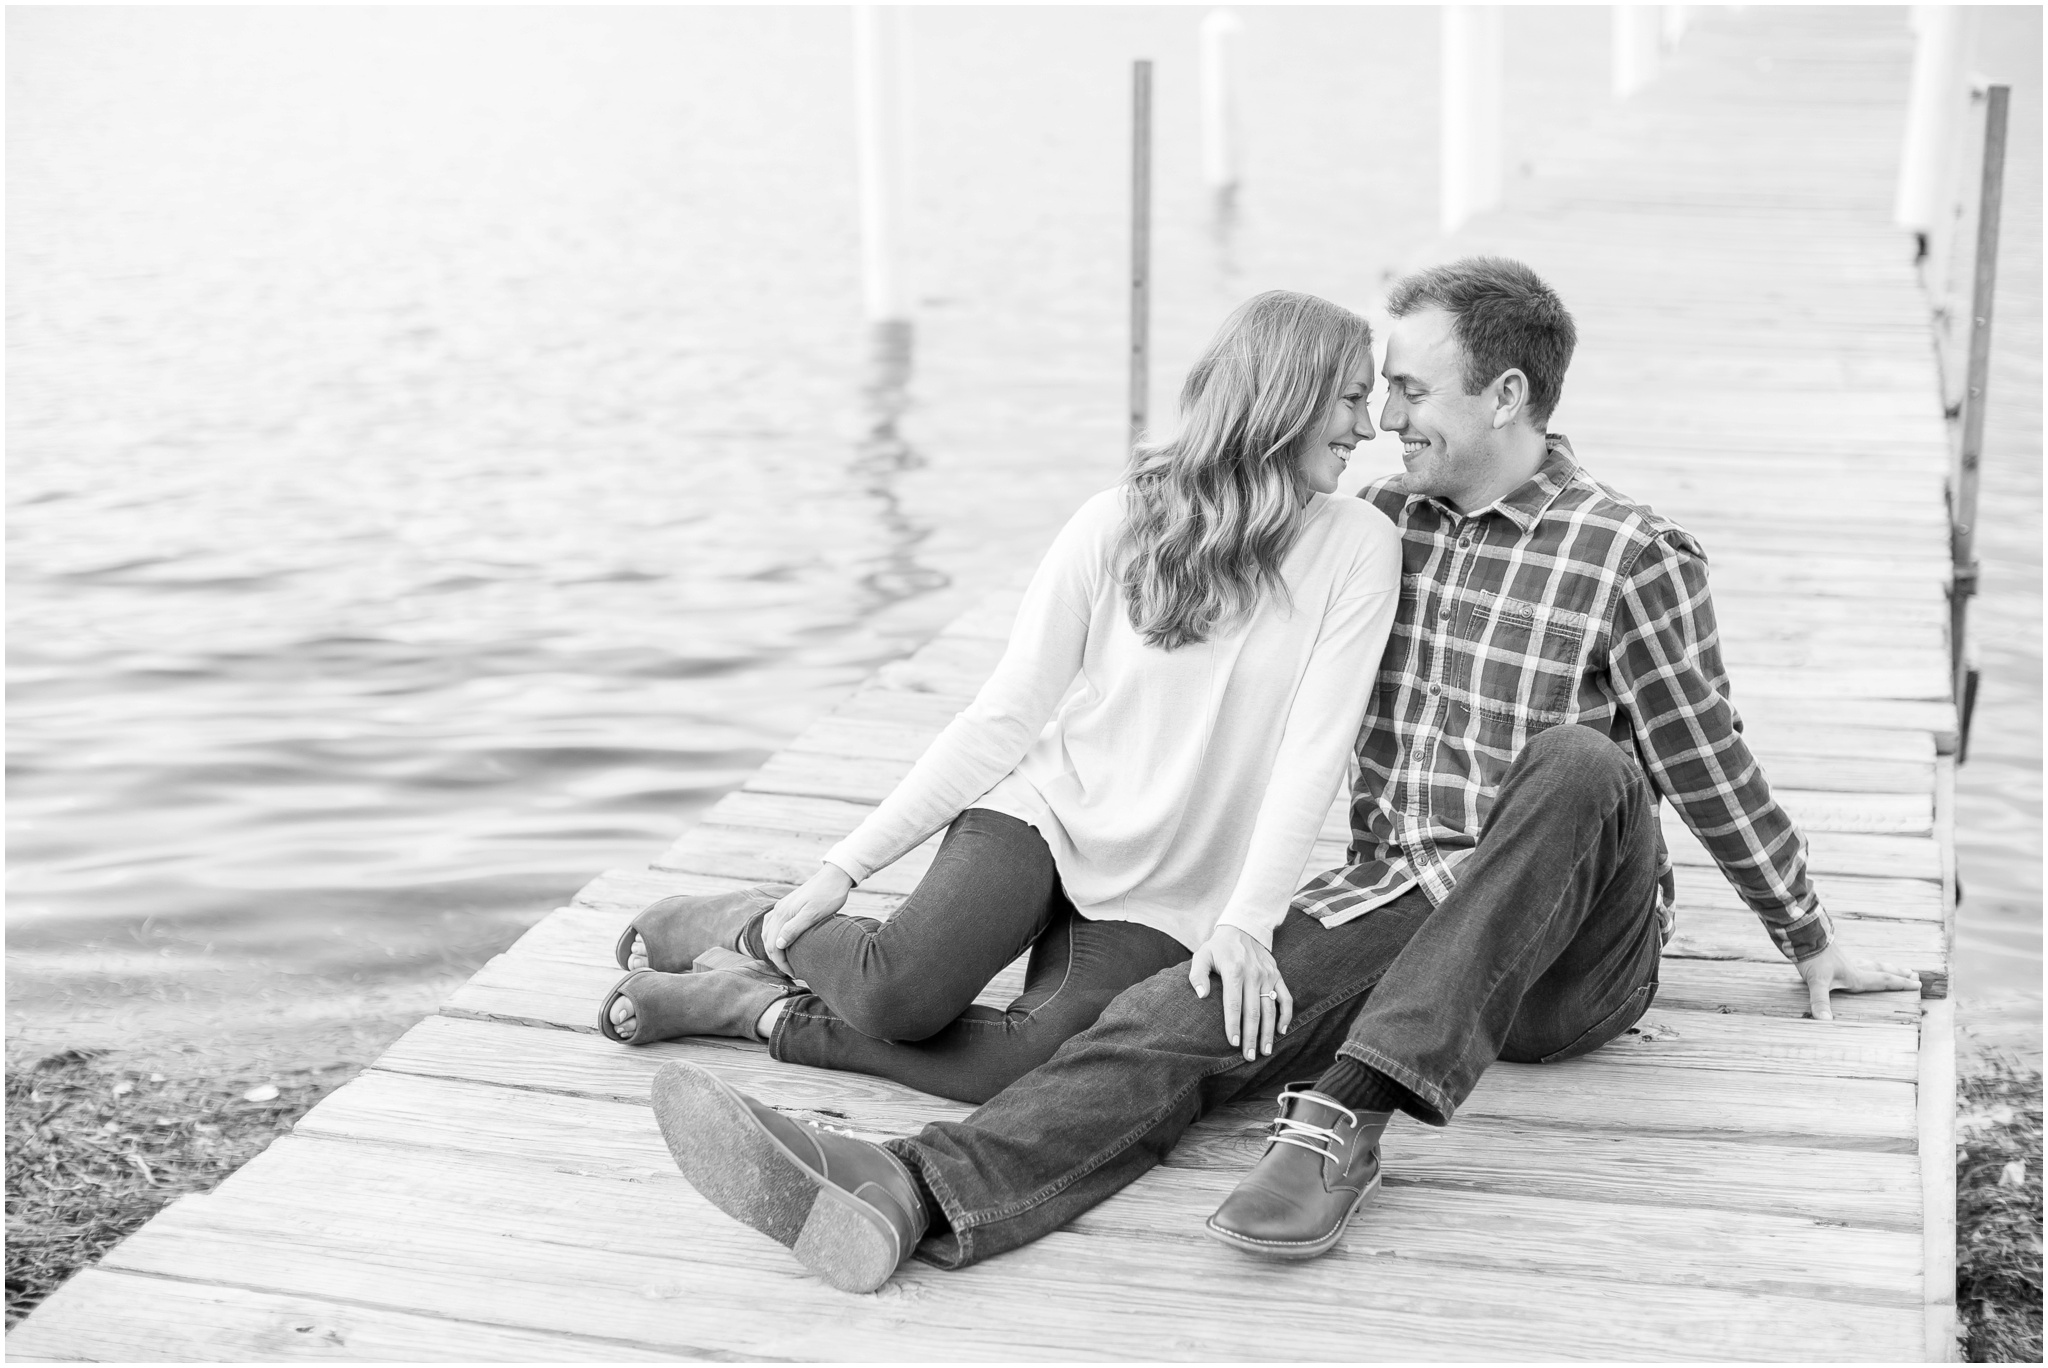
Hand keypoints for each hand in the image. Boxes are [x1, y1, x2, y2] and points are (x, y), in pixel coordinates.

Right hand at [761, 864, 853, 976]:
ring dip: (773, 949)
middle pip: (767, 941)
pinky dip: (772, 936)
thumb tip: (777, 945)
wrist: (835, 876)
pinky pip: (772, 924)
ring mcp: (781, 907)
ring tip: (786, 961)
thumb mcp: (814, 914)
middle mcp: (778, 911)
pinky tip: (780, 941)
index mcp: (783, 914)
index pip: (773, 946)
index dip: (782, 963)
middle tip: (792, 972)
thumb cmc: (828, 895)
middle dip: (777, 960)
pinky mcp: (787, 905)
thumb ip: (794, 929)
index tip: (794, 974)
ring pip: (767, 933)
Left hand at [1189, 925, 1292, 1061]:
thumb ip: (1198, 975)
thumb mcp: (1202, 955)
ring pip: (1270, 1009)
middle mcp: (1253, 975)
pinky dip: (1286, 1015)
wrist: (1243, 928)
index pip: (1234, 1004)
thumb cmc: (1219, 947)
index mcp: (1234, 971)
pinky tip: (1282, 1031)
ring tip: (1265, 1051)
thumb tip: (1201, 995)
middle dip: (1251, 1036)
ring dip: (1269, 1032)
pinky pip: (1286, 998)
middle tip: (1249, 1056)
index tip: (1233, 1043)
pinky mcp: (1277, 975)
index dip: (1234, 1025)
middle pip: (1253, 1011)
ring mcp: (1268, 976)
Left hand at [1795, 942, 1919, 1020]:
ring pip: (1870, 964)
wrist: (1802, 935)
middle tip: (1913, 973)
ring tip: (1892, 967)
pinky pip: (1857, 961)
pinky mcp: (1834, 955)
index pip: (1884, 981)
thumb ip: (1820, 1001)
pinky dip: (1865, 963)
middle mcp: (1854, 968)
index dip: (1901, 984)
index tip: (1918, 984)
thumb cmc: (1812, 958)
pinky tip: (1858, 963)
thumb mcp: (1816, 982)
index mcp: (1856, 976)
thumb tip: (1824, 1021)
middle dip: (1898, 974)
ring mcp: (1844, 960)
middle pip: (1881, 970)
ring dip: (1883, 967)